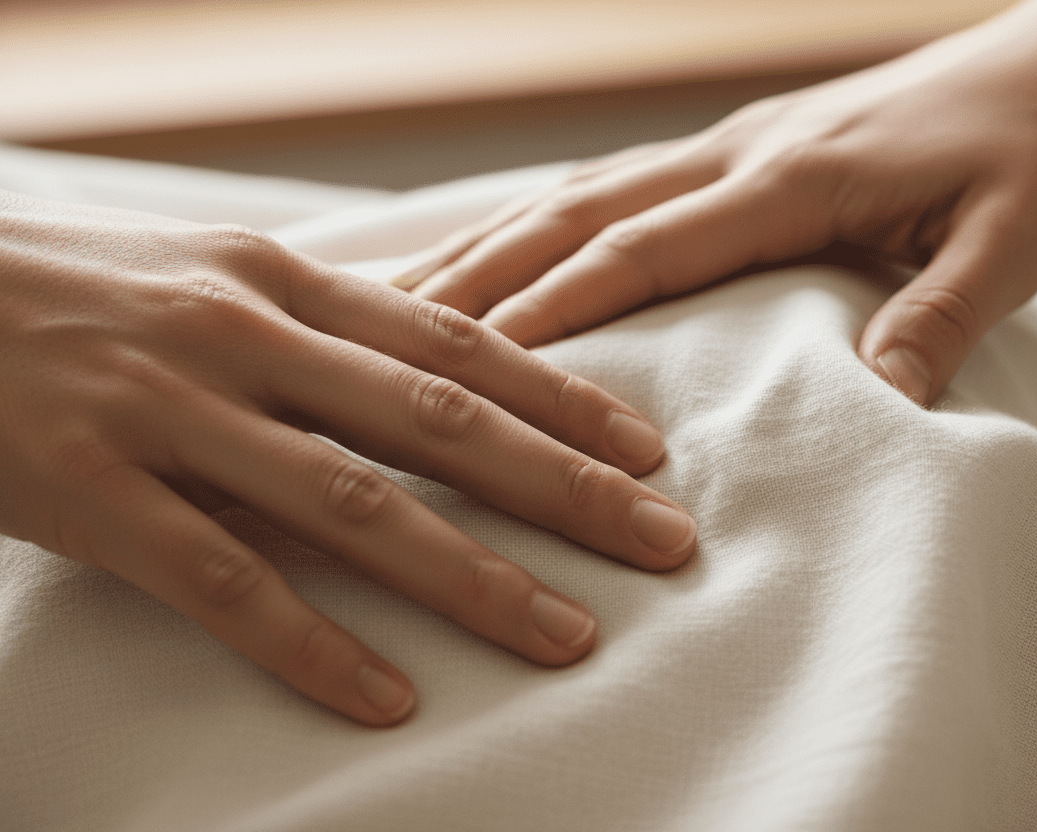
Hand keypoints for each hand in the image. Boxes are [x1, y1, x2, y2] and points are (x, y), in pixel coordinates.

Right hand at [0, 192, 695, 724]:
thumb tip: (444, 360)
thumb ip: (327, 321)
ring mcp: (171, 414)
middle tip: (663, 540)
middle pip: (439, 420)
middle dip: (564, 486)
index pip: (458, 340)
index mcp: (285, 281)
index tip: (647, 449)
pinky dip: (312, 646)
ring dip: (472, 578)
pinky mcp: (92, 492)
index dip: (563, 396)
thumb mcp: (218, 276)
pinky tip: (385, 701)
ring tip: (566, 634)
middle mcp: (247, 338)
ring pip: (353, 505)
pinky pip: (223, 583)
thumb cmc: (85, 289)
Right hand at [397, 3, 1036, 404]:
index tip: (468, 364)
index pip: (647, 249)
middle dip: (480, 276)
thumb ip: (940, 321)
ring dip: (490, 245)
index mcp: (794, 178)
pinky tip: (499, 256)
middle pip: (579, 215)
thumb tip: (877, 410)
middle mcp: (738, 153)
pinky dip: (540, 224)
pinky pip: (613, 187)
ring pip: (578, 194)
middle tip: (379, 332)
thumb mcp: (1015, 245)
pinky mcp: (736, 150)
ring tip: (401, 299)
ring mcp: (728, 144)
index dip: (557, 305)